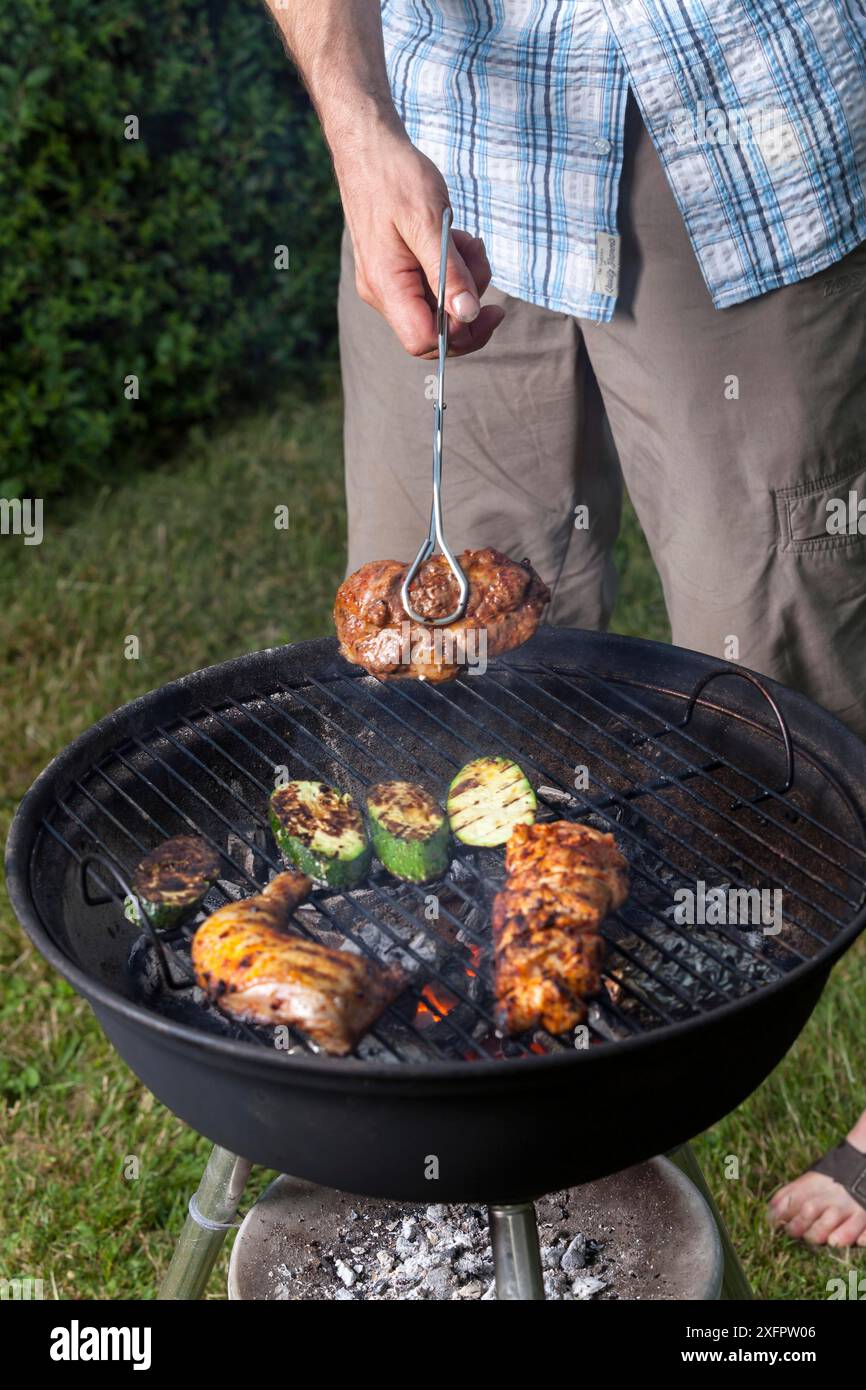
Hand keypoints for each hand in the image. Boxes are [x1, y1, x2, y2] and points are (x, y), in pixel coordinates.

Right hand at [334, 126, 505, 357]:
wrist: (368, 146)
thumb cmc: (395, 177)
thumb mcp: (430, 222)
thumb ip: (449, 273)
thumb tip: (469, 316)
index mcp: (386, 286)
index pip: (424, 341)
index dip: (461, 335)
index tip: (491, 309)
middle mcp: (382, 293)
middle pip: (434, 330)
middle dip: (467, 304)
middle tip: (480, 259)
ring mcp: (387, 283)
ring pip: (437, 306)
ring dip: (463, 278)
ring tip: (466, 240)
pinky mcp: (396, 270)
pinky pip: (431, 285)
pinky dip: (451, 267)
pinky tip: (454, 237)